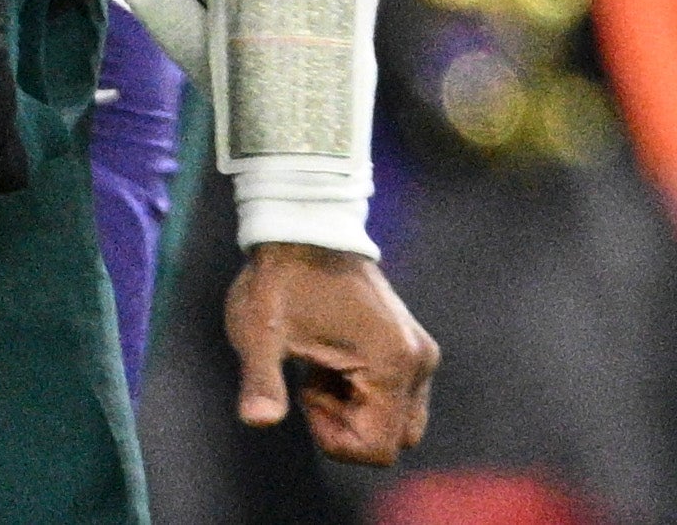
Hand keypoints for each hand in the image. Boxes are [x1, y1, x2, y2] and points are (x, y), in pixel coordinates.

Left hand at [226, 242, 436, 465]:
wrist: (305, 227)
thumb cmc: (279, 280)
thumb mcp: (259, 333)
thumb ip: (261, 381)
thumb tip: (257, 421)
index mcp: (392, 364)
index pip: (378, 449)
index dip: (334, 439)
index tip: (304, 394)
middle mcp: (418, 361)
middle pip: (392, 440)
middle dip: (347, 426)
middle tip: (311, 381)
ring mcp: (420, 352)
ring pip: (396, 420)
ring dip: (354, 409)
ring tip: (318, 367)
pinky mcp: (412, 344)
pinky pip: (396, 396)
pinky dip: (363, 393)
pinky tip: (330, 359)